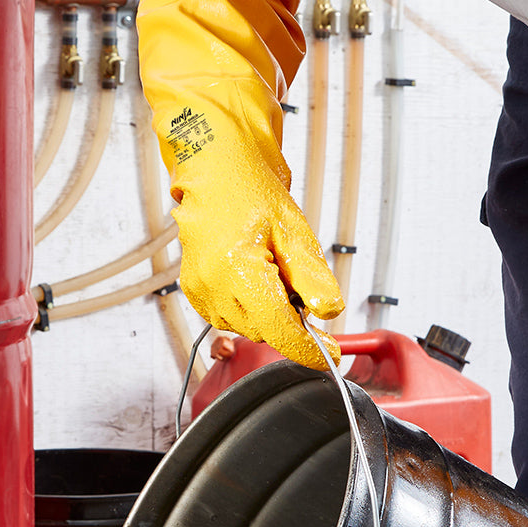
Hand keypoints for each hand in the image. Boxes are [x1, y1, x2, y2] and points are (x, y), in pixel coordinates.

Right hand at [174, 143, 343, 369]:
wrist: (217, 173)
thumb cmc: (252, 192)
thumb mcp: (296, 231)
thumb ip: (313, 278)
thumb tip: (329, 313)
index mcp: (238, 270)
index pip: (281, 332)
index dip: (310, 348)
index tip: (331, 353)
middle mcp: (213, 287)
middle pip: (267, 332)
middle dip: (290, 317)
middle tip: (294, 277)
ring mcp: (200, 293)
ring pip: (251, 328)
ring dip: (269, 311)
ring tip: (269, 268)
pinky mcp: (196, 294)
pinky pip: (233, 317)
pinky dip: (251, 305)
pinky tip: (252, 274)